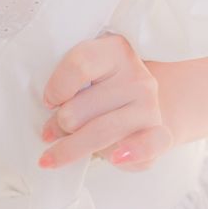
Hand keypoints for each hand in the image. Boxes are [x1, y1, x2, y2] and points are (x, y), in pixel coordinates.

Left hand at [38, 31, 174, 171]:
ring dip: (71, 147)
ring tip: (56, 154)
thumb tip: (51, 126)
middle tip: (53, 130)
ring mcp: (150, 106)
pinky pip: (149, 145)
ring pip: (99, 131)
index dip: (57, 87)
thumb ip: (68, 86)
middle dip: (60, 124)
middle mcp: (137, 77)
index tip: (49, 101)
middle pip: (79, 109)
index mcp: (116, 51)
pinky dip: (133, 151)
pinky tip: (116, 157)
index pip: (80, 64)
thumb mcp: (83, 76)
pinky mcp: (159, 134)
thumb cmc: (98, 90)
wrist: (136, 106)